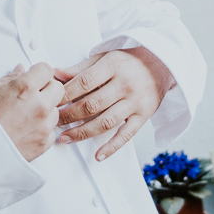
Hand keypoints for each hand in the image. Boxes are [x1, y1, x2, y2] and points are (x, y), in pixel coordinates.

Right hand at [0, 62, 63, 161]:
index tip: (34, 76)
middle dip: (47, 88)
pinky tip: (26, 129)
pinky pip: (51, 130)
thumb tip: (20, 71)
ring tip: (25, 115)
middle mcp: (39, 106)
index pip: (46, 69)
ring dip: (46, 109)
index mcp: (25, 88)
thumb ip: (10, 78)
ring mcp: (43, 126)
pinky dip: (42, 129)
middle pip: (58, 88)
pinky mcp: (44, 143)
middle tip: (32, 94)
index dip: (39, 72)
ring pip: (56, 110)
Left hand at [55, 47, 174, 161]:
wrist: (161, 64)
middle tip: (53, 121)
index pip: (84, 82)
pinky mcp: (143, 116)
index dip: (65, 94)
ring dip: (83, 132)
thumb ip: (81, 68)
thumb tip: (56, 74)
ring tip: (65, 138)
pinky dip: (112, 147)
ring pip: (106, 122)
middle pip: (93, 104)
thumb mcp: (105, 57)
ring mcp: (135, 102)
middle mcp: (125, 84)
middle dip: (69, 115)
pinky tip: (98, 155)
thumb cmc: (129, 61)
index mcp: (113, 66)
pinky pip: (127, 135)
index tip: (52, 102)